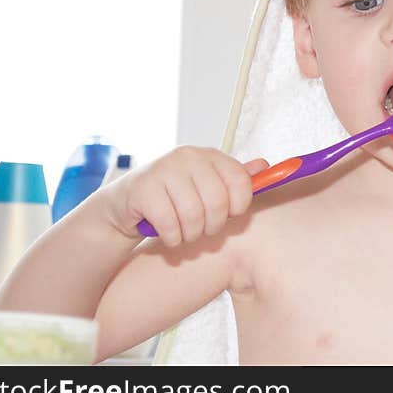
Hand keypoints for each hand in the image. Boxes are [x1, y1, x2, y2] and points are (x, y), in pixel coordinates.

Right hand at [102, 146, 269, 245]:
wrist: (128, 204)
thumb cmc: (175, 197)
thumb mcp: (207, 185)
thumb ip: (236, 178)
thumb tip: (265, 166)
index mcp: (209, 155)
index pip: (240, 180)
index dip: (239, 205)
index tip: (230, 214)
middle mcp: (188, 156)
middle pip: (217, 202)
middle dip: (213, 226)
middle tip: (203, 230)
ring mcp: (164, 169)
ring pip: (194, 216)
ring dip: (191, 235)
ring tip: (185, 233)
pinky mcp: (144, 188)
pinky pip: (170, 224)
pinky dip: (173, 238)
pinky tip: (169, 234)